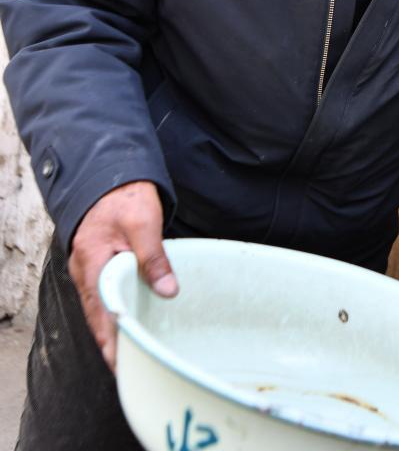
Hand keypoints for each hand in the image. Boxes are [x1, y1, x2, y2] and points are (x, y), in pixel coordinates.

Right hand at [68, 180, 177, 370]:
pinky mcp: (98, 264)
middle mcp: (84, 270)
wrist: (114, 175)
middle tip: (131, 369)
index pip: (100, 312)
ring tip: (132, 355)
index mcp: (92, 263)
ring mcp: (88, 268)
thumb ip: (154, 257)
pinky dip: (115, 311)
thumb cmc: (127, 197)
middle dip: (112, 343)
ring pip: (100, 307)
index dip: (112, 340)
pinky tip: (130, 322)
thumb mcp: (144, 223)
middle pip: (97, 316)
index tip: (123, 364)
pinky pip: (104, 295)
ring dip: (114, 329)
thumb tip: (168, 291)